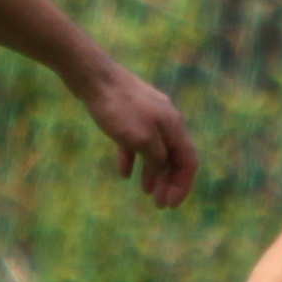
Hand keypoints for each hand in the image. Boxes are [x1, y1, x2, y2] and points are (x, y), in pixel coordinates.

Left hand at [78, 63, 197, 207]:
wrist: (93, 76)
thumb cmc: (118, 109)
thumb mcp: (141, 140)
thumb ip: (157, 158)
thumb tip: (164, 168)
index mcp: (174, 127)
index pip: (188, 162)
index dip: (182, 186)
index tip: (170, 205)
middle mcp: (166, 121)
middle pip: (173, 157)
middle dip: (168, 182)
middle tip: (159, 204)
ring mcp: (148, 116)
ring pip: (155, 150)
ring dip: (153, 172)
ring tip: (145, 191)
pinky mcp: (130, 113)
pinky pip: (137, 141)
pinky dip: (134, 158)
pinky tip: (124, 172)